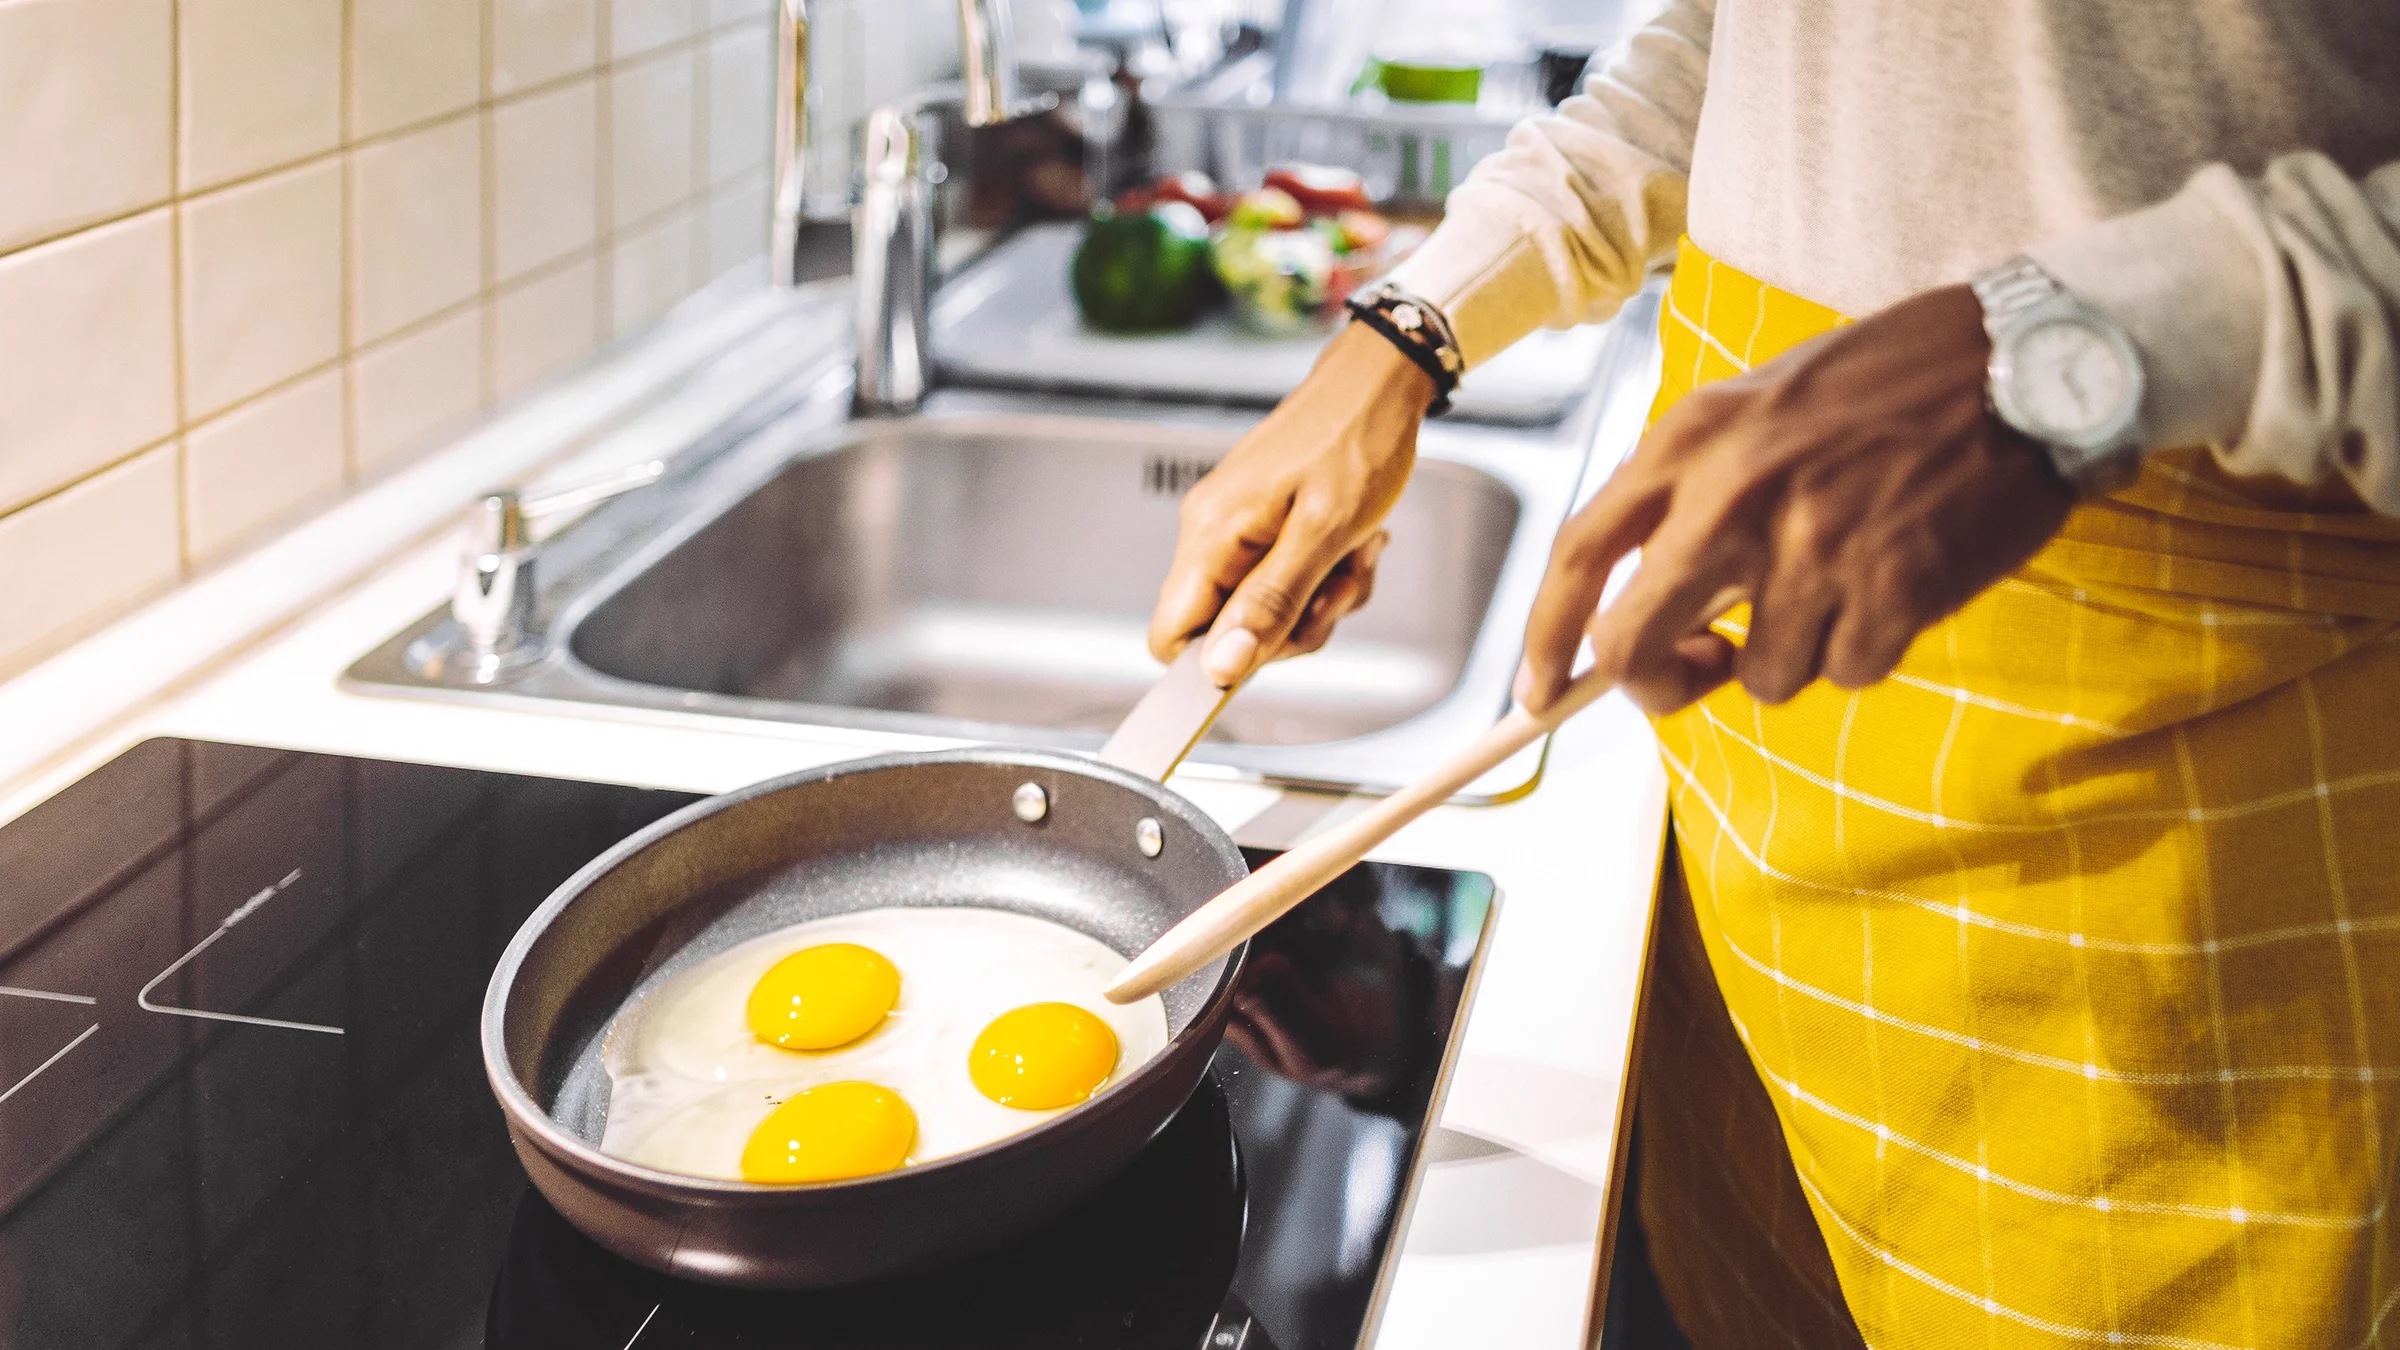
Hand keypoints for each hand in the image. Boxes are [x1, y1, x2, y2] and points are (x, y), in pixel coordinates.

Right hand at [1148, 323, 1430, 685]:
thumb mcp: (1325, 533)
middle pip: (1226, 633)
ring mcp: (1236, 530)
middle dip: (1293, 624)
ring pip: (1263, 611)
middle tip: (1338, 583)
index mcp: (1210, 536)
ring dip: (1320, 599)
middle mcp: (1210, 534)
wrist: (1379, 382)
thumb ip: (1271, 603)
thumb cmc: (1357, 441)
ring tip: (1355, 552)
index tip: (1278, 648)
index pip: (1170, 638)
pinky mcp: (1262, 526)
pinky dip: (1325, 575)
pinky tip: (1353, 543)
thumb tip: (1222, 668)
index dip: (1218, 662)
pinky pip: (1284, 581)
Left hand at [1515, 283, 2074, 715]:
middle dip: (1652, 684)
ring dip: (1791, 656)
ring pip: (1757, 677)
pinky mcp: (1890, 591)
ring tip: (1836, 584)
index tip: (1538, 690)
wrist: (2024, 362)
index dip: (1546, 635)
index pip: (1579, 554)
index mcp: (1690, 442)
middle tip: (1689, 676)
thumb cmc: (1887, 385)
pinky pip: (1844, 674)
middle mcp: (1733, 497)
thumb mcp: (1756, 408)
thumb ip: (1690, 493)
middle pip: (1634, 642)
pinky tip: (1891, 588)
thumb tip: (1634, 599)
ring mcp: (1812, 548)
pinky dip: (1863, 650)